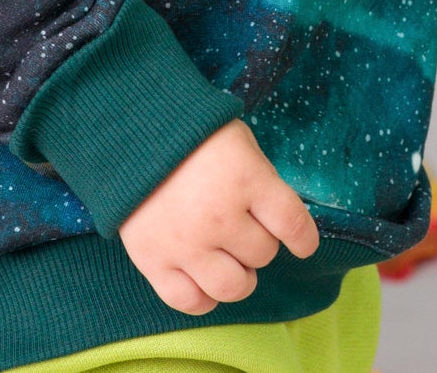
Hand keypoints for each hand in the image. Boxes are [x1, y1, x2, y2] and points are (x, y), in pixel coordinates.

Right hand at [118, 118, 318, 314]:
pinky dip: (205, 296)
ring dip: (240, 275)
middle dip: (259, 241)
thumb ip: (261, 181)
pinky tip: (205, 278)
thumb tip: (279, 221)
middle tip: (243, 225)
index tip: (303, 244)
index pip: (292, 224)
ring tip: (230, 258)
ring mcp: (186, 244)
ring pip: (234, 286)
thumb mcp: (241, 143)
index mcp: (246, 180)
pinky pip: (192, 301)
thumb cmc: (195, 135)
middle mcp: (220, 217)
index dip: (304, 239)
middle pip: (263, 254)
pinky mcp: (155, 262)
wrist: (133, 135)